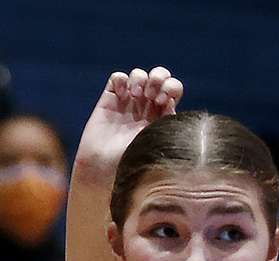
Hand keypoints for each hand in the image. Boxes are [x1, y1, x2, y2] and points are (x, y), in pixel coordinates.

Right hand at [74, 66, 183, 183]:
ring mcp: (127, 102)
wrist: (104, 167)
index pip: (174, 89)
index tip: (163, 102)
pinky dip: (121, 80)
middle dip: (159, 78)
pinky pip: (117, 78)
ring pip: (139, 74)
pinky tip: (121, 94)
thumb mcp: (157, 142)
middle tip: (151, 95)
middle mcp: (146, 107)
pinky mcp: (109, 100)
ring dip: (140, 78)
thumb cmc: (132, 161)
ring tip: (135, 95)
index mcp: (161, 115)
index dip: (171, 88)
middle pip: (160, 76)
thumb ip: (167, 121)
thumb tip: (171, 102)